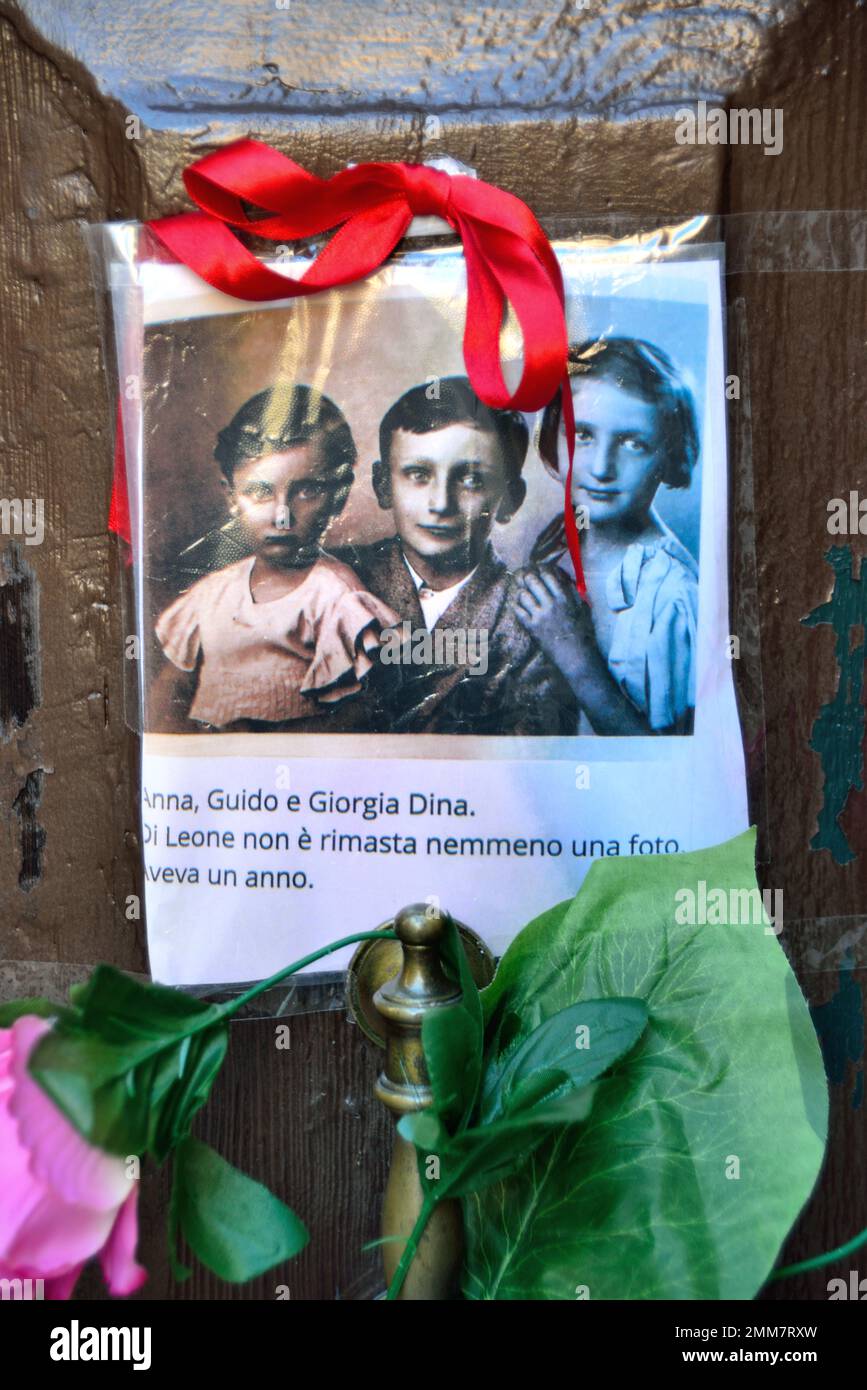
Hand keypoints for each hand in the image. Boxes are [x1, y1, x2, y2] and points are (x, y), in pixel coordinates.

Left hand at [514, 564, 602, 679]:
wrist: (576, 656)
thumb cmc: (583, 633)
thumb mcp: (583, 609)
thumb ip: (575, 594)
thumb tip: (567, 581)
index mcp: (565, 598)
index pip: (549, 576)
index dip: (542, 570)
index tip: (539, 569)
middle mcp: (551, 604)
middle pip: (533, 582)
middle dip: (528, 578)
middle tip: (526, 578)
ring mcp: (540, 616)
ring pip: (523, 595)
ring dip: (522, 592)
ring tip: (523, 593)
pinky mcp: (532, 628)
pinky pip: (518, 611)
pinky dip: (516, 607)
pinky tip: (518, 606)